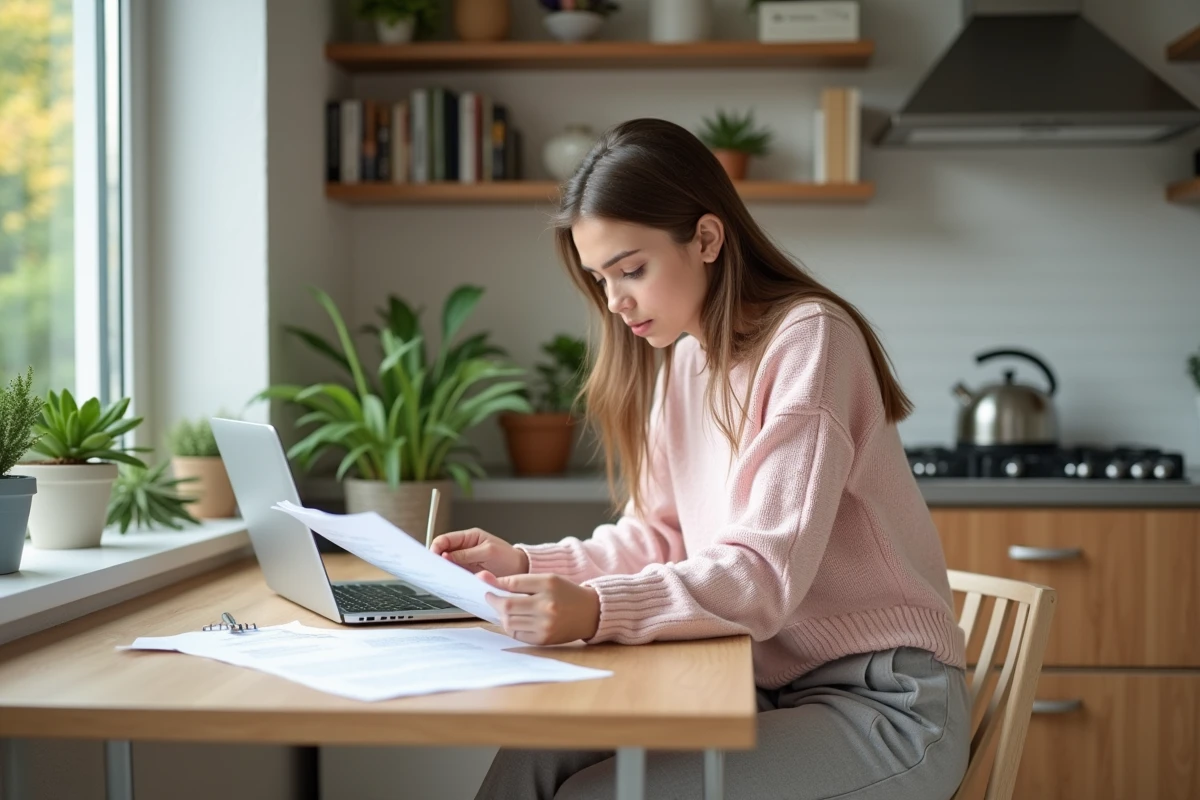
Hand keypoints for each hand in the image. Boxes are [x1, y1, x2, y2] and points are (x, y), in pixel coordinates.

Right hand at [430, 527, 529, 576]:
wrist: (520, 570)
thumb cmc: (508, 557)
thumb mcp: (488, 552)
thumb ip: (467, 554)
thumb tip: (446, 555)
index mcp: (469, 537)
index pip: (446, 539)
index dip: (437, 546)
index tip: (433, 555)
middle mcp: (465, 548)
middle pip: (443, 551)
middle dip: (437, 559)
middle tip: (434, 568)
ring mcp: (465, 561)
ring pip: (447, 564)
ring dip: (443, 569)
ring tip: (441, 575)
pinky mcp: (467, 573)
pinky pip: (455, 574)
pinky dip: (451, 577)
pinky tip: (449, 581)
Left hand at [479, 571, 600, 645]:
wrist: (590, 613)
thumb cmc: (566, 593)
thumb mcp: (547, 579)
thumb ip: (519, 580)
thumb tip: (487, 579)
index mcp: (548, 585)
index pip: (513, 584)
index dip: (494, 584)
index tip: (485, 583)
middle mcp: (547, 606)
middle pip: (508, 606)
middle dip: (495, 601)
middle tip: (492, 597)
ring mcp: (545, 625)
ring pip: (509, 622)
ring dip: (502, 615)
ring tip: (506, 609)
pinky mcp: (544, 640)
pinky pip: (517, 634)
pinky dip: (512, 627)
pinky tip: (517, 620)